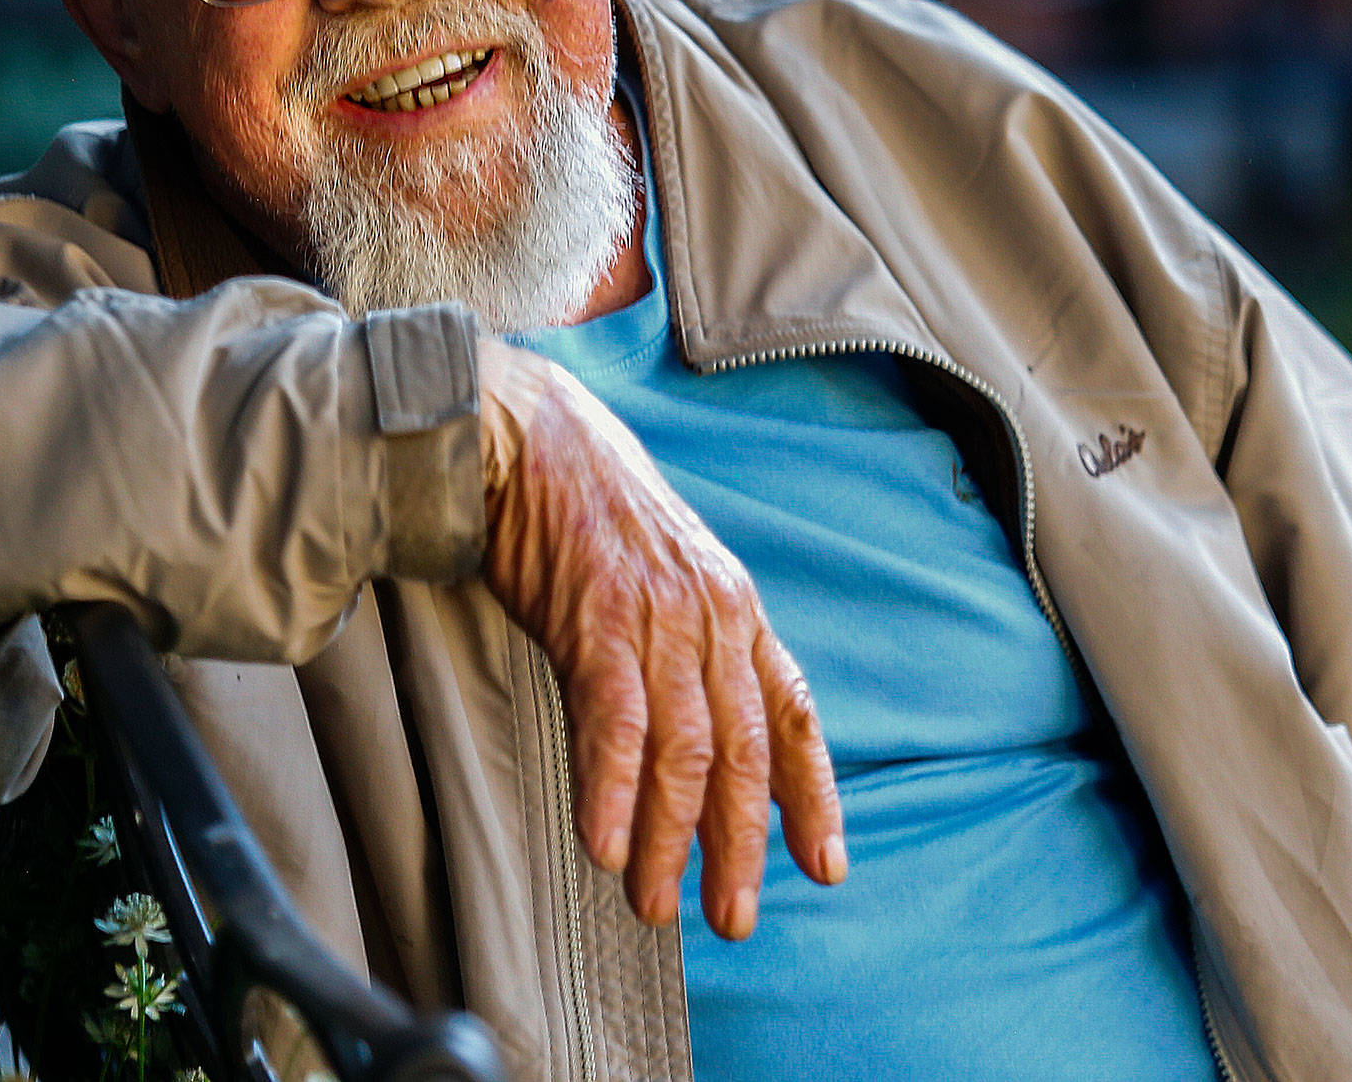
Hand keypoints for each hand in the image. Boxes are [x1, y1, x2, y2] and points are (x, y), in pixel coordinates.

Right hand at [476, 339, 845, 939]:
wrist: (526, 432)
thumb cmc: (583, 501)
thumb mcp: (662, 567)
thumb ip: (684, 637)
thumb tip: (685, 717)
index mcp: (732, 603)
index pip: (791, 712)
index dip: (812, 793)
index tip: (825, 865)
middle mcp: (710, 614)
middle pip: (743, 750)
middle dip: (742, 845)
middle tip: (732, 919)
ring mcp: (657, 617)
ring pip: (684, 751)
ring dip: (669, 839)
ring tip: (654, 904)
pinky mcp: (596, 617)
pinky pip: (615, 721)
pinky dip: (611, 789)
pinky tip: (603, 844)